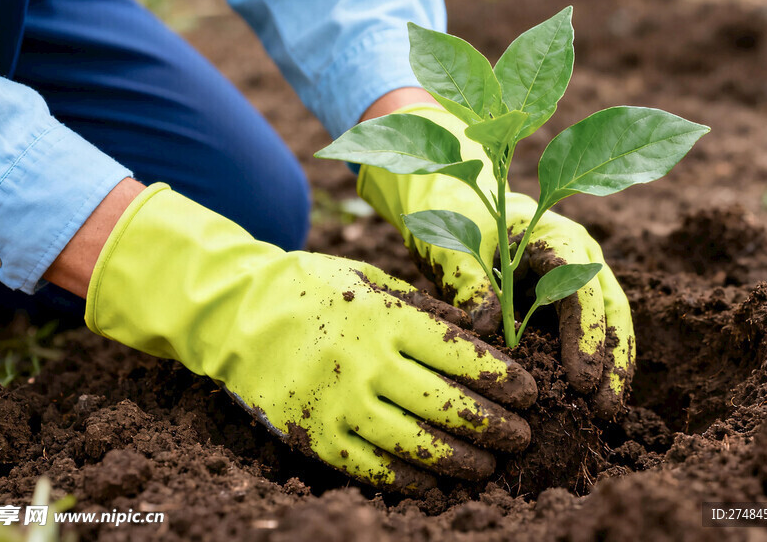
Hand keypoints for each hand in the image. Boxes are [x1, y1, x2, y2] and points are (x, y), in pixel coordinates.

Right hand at [82, 183, 535, 491]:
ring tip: (490, 467)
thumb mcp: (371, 281)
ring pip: (414, 444)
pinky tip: (436, 486)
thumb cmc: (315, 289)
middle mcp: (365, 362)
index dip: (500, 378)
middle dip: (493, 426)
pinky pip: (370, 467)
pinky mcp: (314, 434)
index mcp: (385, 318)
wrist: (238, 314)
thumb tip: (480, 336)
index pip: (459, 354)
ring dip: (460, 461)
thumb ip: (423, 309)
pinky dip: (408, 481)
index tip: (529, 393)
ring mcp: (337, 402)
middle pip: (445, 405)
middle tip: (523, 438)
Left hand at [357, 105, 634, 418]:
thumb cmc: (450, 213)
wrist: (446, 196)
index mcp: (555, 235)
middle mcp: (576, 255)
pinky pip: (583, 331)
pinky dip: (589, 362)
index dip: (586, 335)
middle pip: (608, 308)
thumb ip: (470, 279)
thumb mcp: (454, 243)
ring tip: (606, 415)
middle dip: (613, 358)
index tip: (582, 378)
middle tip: (605, 409)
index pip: (581, 288)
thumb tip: (486, 326)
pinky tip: (587, 400)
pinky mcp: (559, 297)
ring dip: (610, 365)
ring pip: (606, 322)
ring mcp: (573, 276)